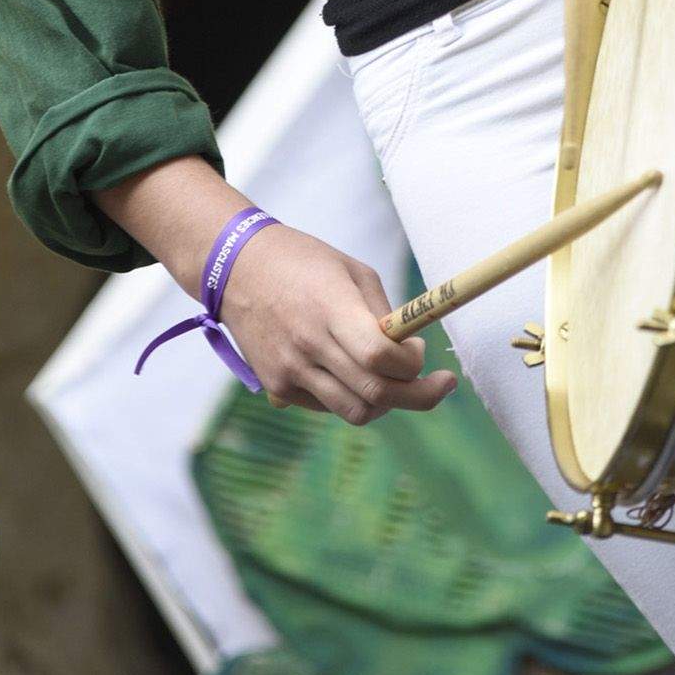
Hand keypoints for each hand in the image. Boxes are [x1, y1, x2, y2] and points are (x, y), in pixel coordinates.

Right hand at [219, 222, 459, 423]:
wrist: (237, 268)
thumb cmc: (304, 262)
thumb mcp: (353, 271)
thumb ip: (383, 315)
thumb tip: (409, 354)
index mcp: (331, 308)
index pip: (381, 358)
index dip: (414, 365)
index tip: (424, 355)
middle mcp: (308, 345)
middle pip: (375, 393)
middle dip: (417, 395)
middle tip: (437, 386)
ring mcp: (290, 372)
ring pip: (355, 412)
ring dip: (384, 402)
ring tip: (391, 380)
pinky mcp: (276, 388)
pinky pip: (327, 407)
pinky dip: (348, 396)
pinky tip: (348, 370)